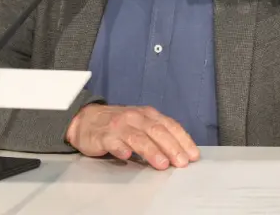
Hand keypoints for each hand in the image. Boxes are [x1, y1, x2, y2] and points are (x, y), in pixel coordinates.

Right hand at [66, 104, 198, 168]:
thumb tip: (180, 152)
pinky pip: (114, 143)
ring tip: (163, 164)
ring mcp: (119, 126)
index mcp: (148, 114)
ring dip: (152, 151)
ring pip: (138, 138)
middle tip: (182, 162)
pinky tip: (127, 156)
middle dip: (172, 147)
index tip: (193, 155)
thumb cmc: (119, 124)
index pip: (170, 125)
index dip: (183, 140)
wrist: (86, 119)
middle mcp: (136, 117)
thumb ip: (158, 134)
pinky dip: (121, 149)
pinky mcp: (103, 136)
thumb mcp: (141, 124)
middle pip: (157, 131)